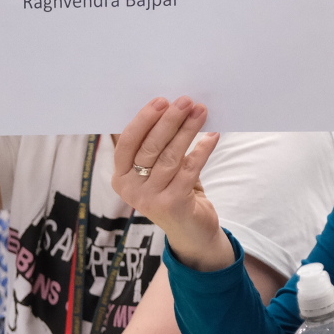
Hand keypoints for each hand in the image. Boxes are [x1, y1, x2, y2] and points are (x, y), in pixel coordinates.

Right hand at [111, 97, 233, 270]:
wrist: (191, 232)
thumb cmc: (173, 192)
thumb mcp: (155, 171)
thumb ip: (153, 147)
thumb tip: (165, 108)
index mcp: (121, 177)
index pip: (127, 143)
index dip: (143, 120)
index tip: (161, 101)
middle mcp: (130, 189)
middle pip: (150, 147)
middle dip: (169, 120)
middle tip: (185, 101)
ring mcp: (150, 199)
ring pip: (170, 156)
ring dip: (188, 131)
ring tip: (201, 112)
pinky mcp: (172, 205)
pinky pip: (189, 170)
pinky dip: (201, 151)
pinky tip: (212, 137)